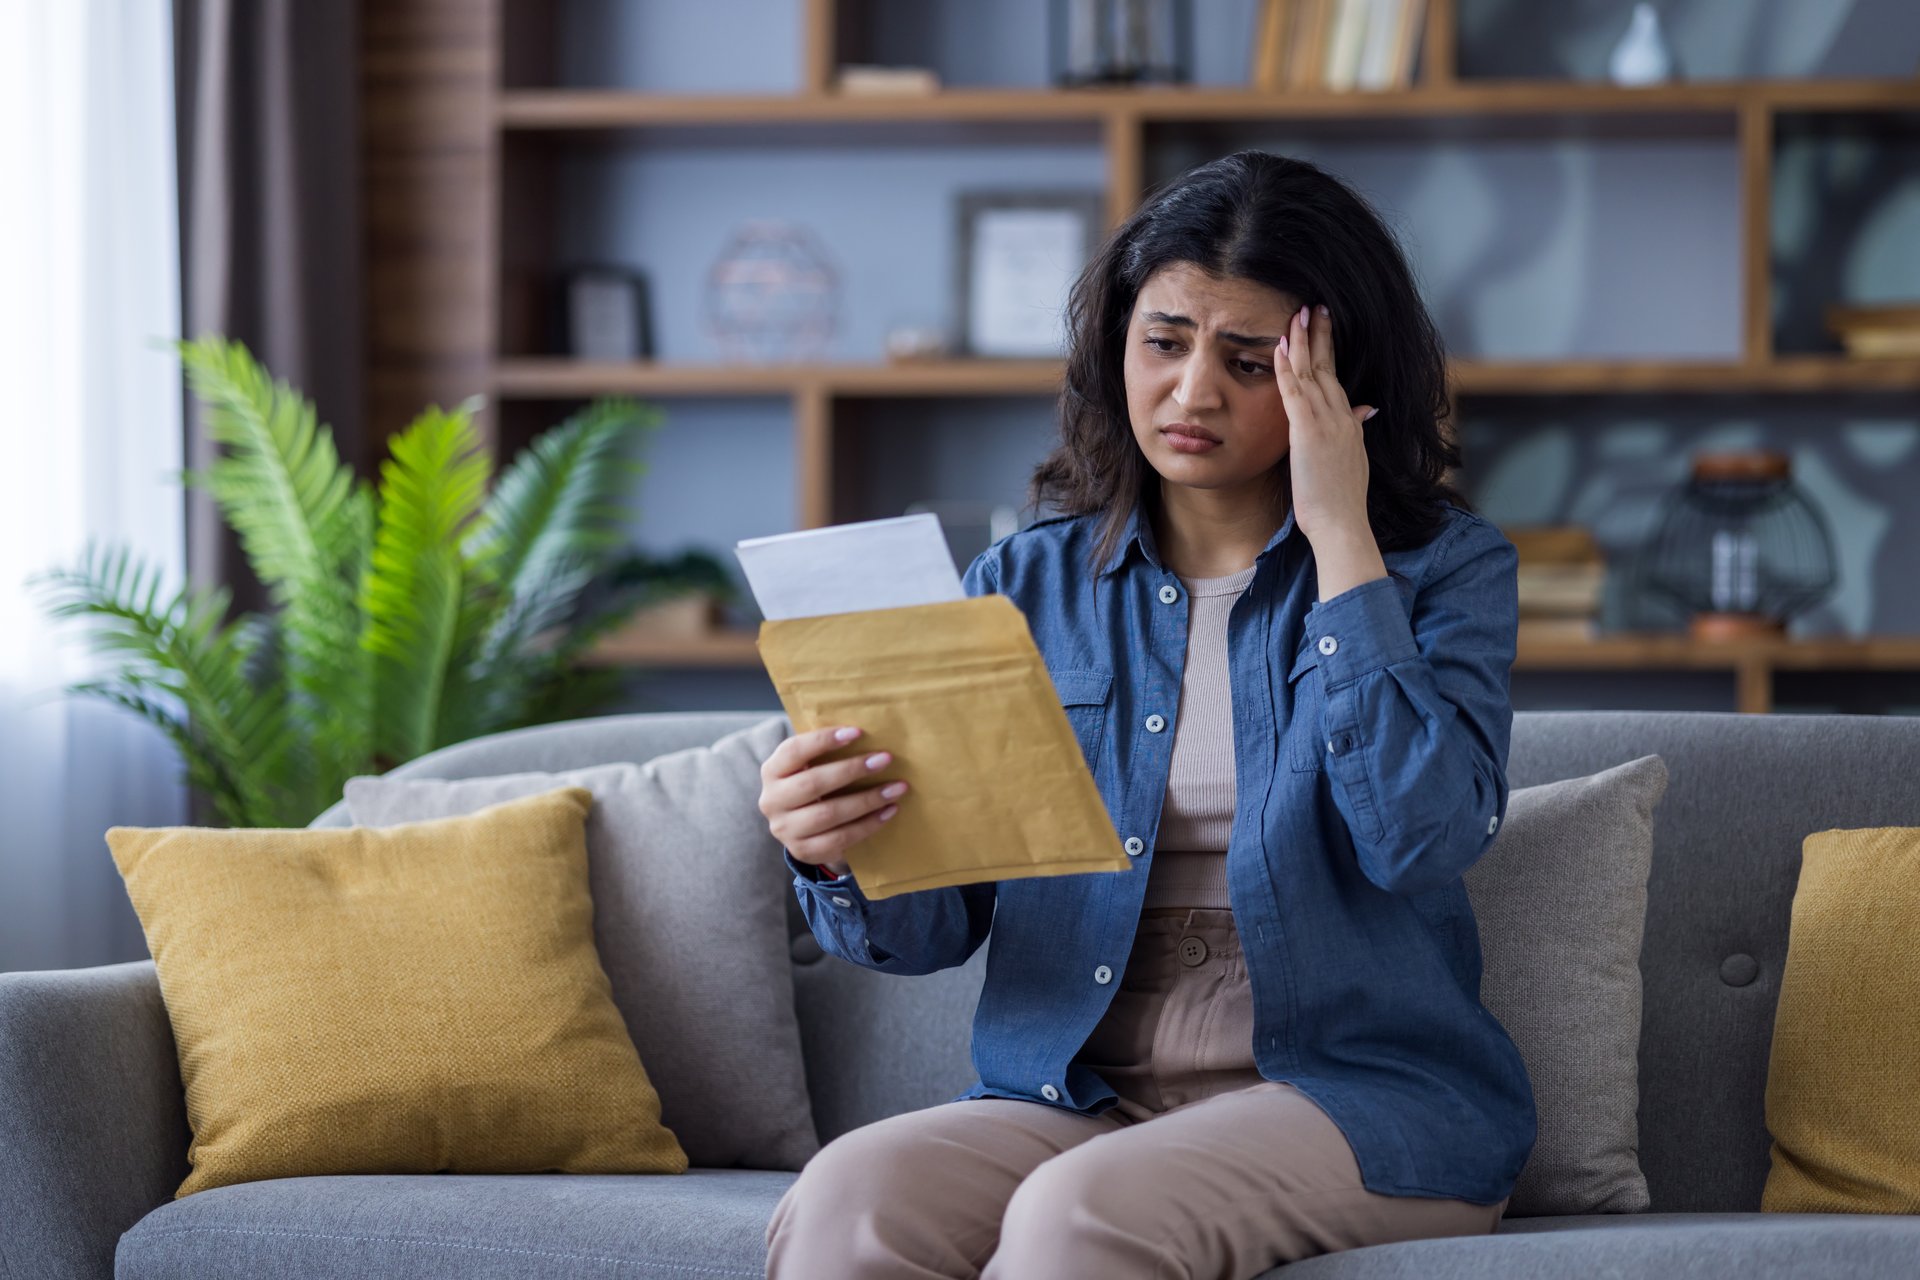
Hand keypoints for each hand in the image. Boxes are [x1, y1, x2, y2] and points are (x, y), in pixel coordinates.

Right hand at [758, 725, 908, 879]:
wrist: (803, 830)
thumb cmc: (814, 786)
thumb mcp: (809, 767)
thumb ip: (826, 752)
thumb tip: (868, 731)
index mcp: (772, 771)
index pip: (794, 751)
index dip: (824, 740)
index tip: (858, 732)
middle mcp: (772, 801)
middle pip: (813, 783)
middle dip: (852, 770)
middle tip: (885, 759)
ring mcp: (785, 829)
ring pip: (829, 813)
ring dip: (867, 799)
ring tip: (896, 788)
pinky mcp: (803, 850)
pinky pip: (840, 839)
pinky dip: (868, 824)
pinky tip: (888, 811)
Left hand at [1273, 302, 1375, 546]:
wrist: (1342, 524)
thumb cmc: (1341, 501)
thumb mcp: (1353, 460)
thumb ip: (1355, 431)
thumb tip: (1365, 409)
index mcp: (1349, 423)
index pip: (1335, 378)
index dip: (1328, 350)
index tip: (1323, 326)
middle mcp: (1341, 416)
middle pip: (1327, 366)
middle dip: (1320, 334)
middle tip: (1313, 305)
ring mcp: (1327, 423)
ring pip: (1312, 372)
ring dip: (1303, 341)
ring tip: (1297, 313)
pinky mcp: (1309, 433)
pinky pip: (1295, 393)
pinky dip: (1287, 368)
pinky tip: (1280, 347)